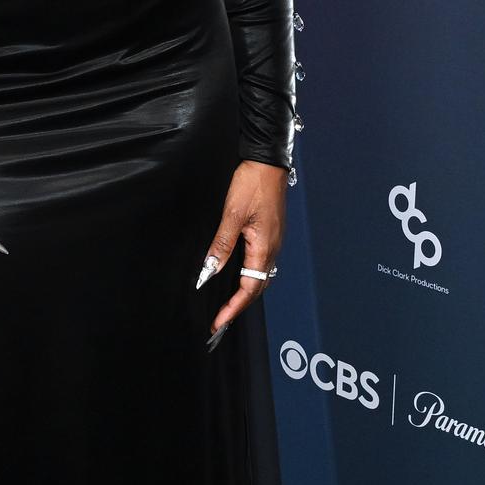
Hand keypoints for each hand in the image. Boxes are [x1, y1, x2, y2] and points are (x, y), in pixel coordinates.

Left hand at [198, 161, 287, 339]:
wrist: (268, 161)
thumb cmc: (252, 183)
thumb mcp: (232, 214)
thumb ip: (221, 245)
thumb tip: (210, 271)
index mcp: (264, 247)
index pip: (249, 288)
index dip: (233, 308)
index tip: (218, 322)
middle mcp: (272, 248)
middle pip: (257, 287)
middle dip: (239, 306)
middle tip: (220, 320)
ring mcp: (273, 241)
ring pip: (260, 276)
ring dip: (244, 293)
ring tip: (227, 305)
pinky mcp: (270, 233)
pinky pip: (261, 263)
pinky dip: (249, 277)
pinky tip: (238, 277)